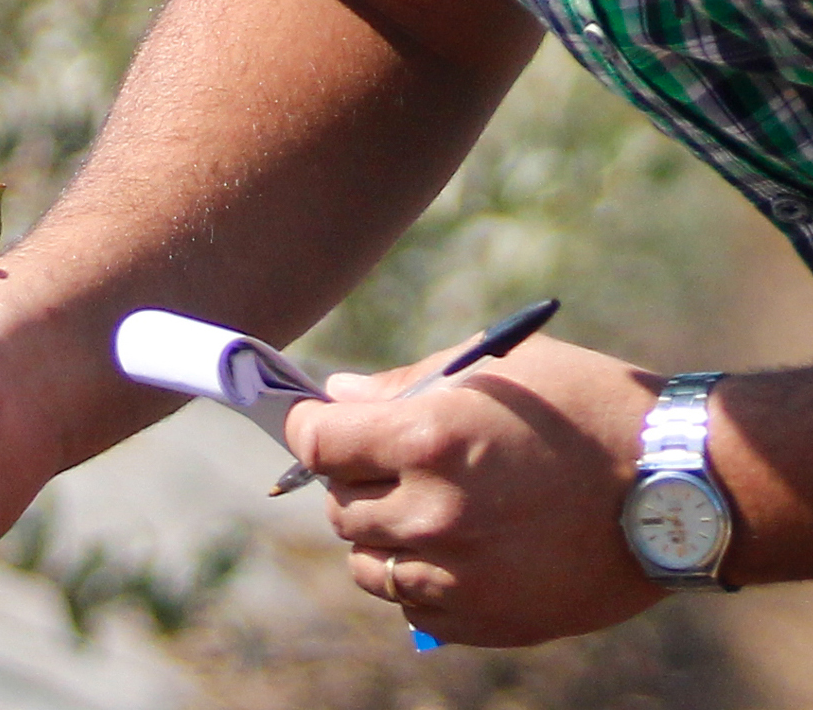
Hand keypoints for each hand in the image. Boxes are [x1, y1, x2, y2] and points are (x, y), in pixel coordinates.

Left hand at [282, 333, 665, 643]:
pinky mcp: (489, 620)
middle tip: (389, 459)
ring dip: (379, 533)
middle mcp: (433, 513)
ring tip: (423, 505)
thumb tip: (336, 395)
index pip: (316, 443)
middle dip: (352, 477)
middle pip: (338, 505)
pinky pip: (414, 607)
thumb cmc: (583, 409)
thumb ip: (401, 385)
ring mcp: (461, 575)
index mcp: (428, 440)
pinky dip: (418, 580)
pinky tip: (454, 549)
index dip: (313, 429)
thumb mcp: (490, 368)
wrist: (676, 487)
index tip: (327, 423)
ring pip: (367, 564)